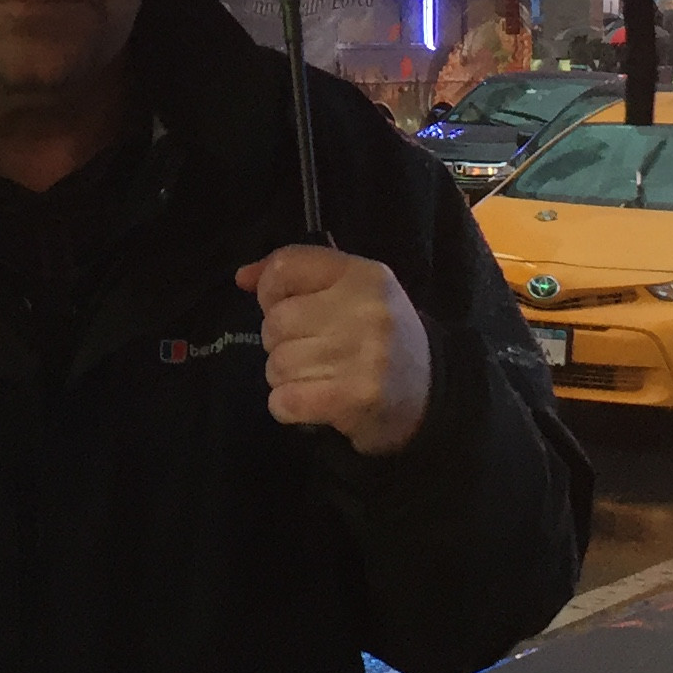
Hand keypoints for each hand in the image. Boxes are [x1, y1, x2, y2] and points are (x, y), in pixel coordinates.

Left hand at [237, 245, 431, 456]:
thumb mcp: (353, 290)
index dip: (270, 291)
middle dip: (280, 341)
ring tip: (317, 377)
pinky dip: (287, 405)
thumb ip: (298, 274)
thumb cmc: (381, 337)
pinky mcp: (352, 399)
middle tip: (311, 351)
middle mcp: (365, 310)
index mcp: (365, 275)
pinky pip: (284, 400)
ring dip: (285, 377)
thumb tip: (242, 277)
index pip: (285, 267)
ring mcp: (361, 357)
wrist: (431, 395)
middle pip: (275, 321)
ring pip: (276, 363)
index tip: (286, 306)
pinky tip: (311, 401)